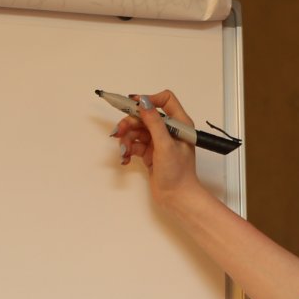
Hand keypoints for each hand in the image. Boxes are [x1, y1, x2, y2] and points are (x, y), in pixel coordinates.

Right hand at [112, 89, 200, 203]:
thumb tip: (143, 102)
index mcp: (180, 124)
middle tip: (118, 133)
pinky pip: (134, 145)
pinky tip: (126, 159)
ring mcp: (159, 142)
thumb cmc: (177, 173)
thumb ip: (154, 123)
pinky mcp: (150, 153)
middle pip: (145, 116)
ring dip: (127, 139)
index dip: (149, 100)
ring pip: (137, 131)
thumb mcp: (165, 145)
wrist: (176, 198)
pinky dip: (128, 150)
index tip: (134, 106)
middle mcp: (169, 130)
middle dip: (130, 123)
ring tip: (124, 151)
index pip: (165, 100)